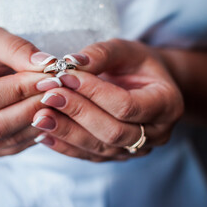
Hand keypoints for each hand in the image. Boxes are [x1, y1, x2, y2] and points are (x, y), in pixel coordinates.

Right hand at [0, 27, 60, 157]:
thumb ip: (16, 48)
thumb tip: (45, 64)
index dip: (21, 89)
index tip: (50, 77)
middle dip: (32, 108)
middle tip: (59, 92)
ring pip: (6, 141)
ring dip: (37, 122)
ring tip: (58, 103)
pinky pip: (11, 149)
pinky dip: (34, 134)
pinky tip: (49, 117)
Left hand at [31, 39, 183, 161]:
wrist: (146, 84)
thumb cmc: (137, 64)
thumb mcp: (126, 50)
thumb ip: (102, 54)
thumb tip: (71, 63)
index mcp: (167, 104)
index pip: (127, 105)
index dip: (94, 92)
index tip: (64, 76)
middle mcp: (156, 133)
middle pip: (113, 132)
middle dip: (78, 113)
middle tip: (49, 96)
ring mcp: (137, 148)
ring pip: (99, 148)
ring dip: (67, 132)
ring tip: (39, 116)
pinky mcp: (117, 155)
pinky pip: (90, 155)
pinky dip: (65, 146)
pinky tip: (43, 134)